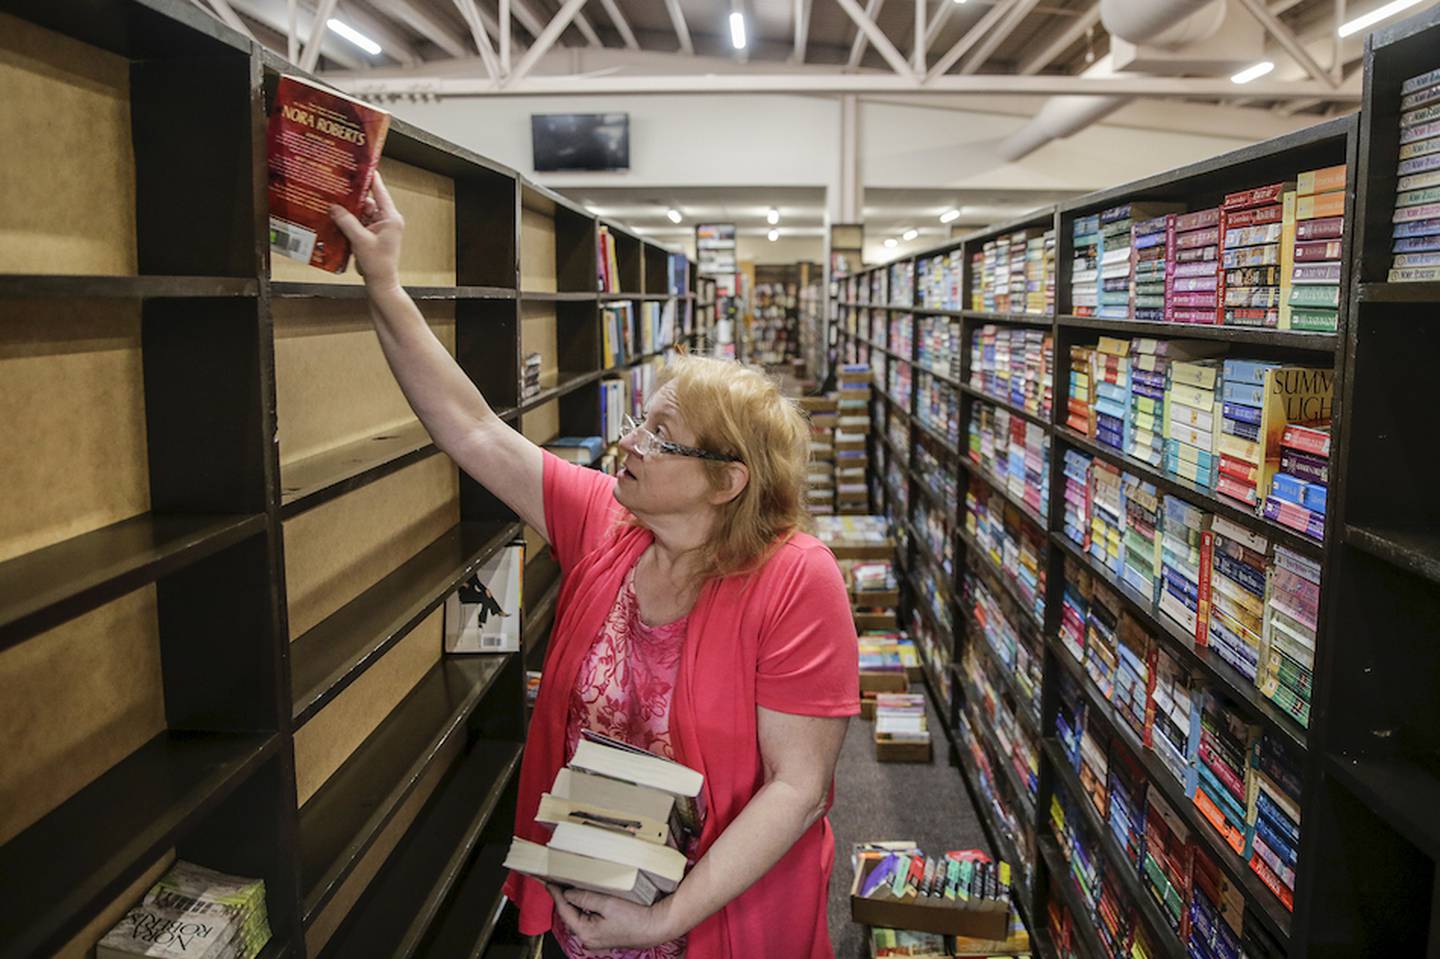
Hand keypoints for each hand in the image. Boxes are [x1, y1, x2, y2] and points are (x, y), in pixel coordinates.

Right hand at [329, 171, 403, 290]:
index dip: (370, 178)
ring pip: (361, 212)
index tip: (362, 165)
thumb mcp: (360, 240)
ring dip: (348, 210)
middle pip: (367, 201)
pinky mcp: (371, 235)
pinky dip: (348, 221)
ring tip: (332, 201)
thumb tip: (334, 207)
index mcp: (390, 218)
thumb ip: (347, 222)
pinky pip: (358, 223)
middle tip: (337, 185)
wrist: (380, 283)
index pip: (380, 192)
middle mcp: (386, 220)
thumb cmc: (377, 264)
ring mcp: (379, 228)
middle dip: (352, 196)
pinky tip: (335, 217)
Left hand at [546, 884, 680, 949]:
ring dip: (575, 902)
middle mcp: (588, 939)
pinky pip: (589, 919)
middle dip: (563, 898)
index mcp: (586, 932)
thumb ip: (585, 898)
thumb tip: (568, 893)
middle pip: (570, 914)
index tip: (548, 881)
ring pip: (579, 917)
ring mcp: (596, 938)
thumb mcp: (607, 903)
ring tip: (568, 887)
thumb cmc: (635, 918)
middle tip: (556, 881)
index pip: (564, 910)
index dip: (556, 893)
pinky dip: (585, 908)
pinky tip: (585, 898)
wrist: (656, 927)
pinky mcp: (604, 935)